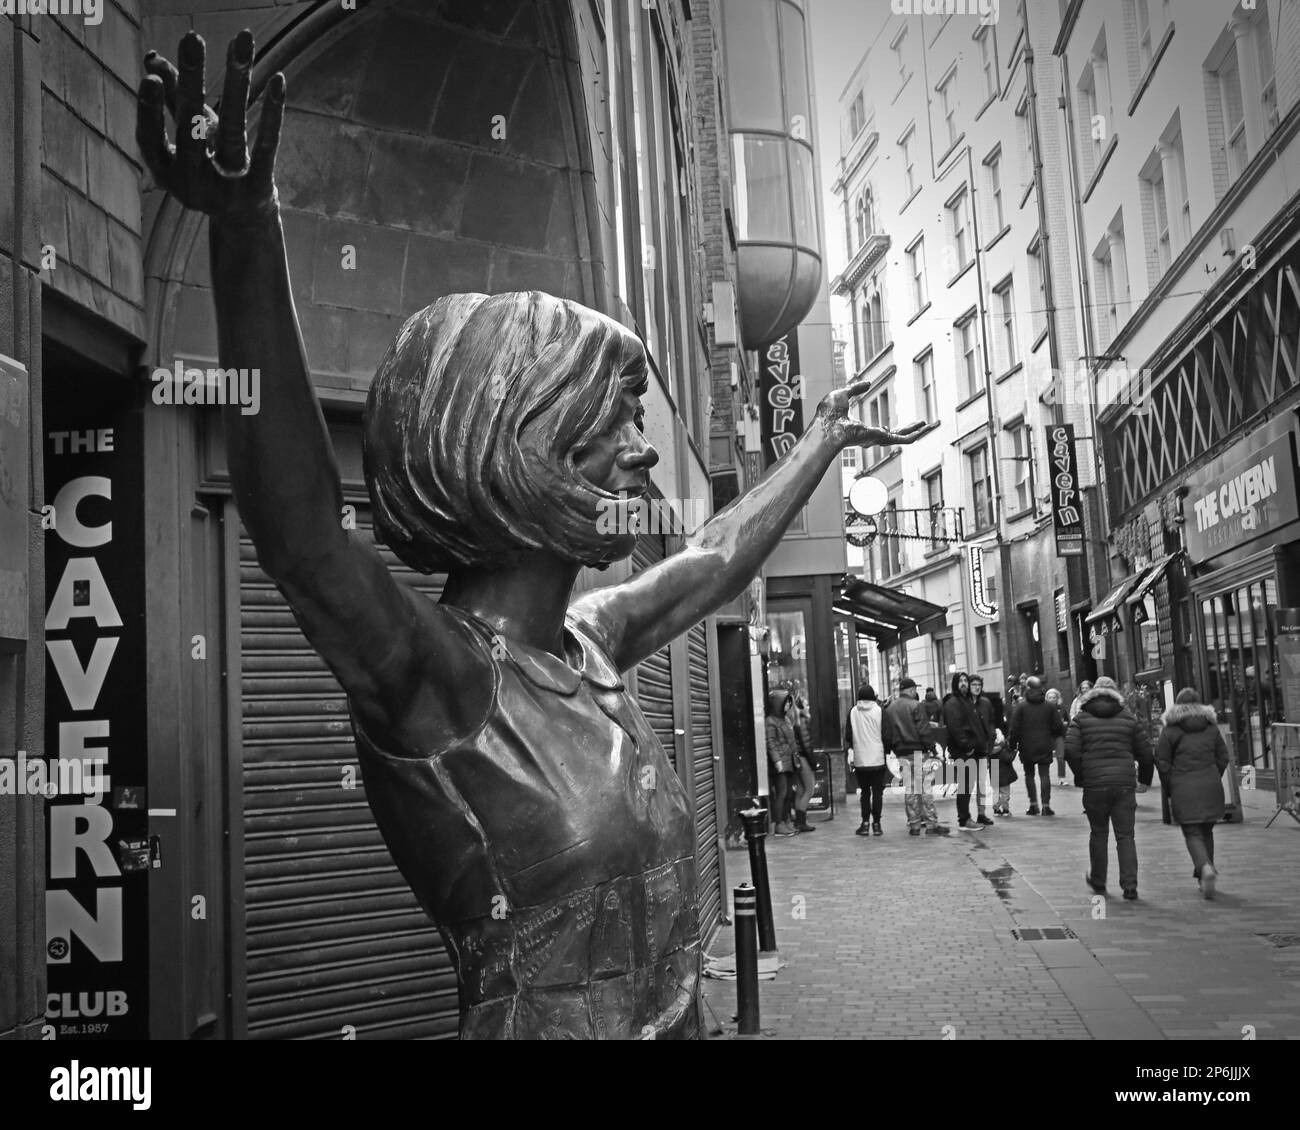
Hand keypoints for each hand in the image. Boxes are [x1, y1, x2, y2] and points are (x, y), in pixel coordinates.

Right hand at [136, 30, 283, 222]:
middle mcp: (194, 183)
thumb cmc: (208, 167)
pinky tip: (278, 80)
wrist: (242, 221)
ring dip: (237, 81)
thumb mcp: (188, 138)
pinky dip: (273, 114)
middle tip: (192, 38)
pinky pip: (268, 146)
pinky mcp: (259, 187)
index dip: (149, 111)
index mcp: (167, 172)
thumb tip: (154, 58)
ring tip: (241, 41)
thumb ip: (171, 99)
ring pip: (233, 128)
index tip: (149, 77)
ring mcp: (228, 187)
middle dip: (191, 81)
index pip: (151, 140)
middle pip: (191, 128)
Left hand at [815, 375, 929, 450]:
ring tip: (926, 426)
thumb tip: (868, 383)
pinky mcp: (881, 438)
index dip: (888, 429)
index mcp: (860, 430)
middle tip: (919, 425)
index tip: (895, 426)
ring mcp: (876, 439)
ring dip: (915, 431)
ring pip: (902, 437)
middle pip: (894, 435)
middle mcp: (870, 437)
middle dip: (907, 430)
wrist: (827, 426)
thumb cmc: (828, 415)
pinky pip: (901, 439)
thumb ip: (855, 389)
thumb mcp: (842, 395)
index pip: (878, 431)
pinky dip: (913, 435)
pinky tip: (923, 430)